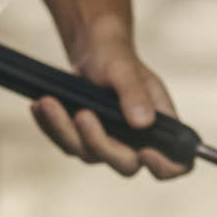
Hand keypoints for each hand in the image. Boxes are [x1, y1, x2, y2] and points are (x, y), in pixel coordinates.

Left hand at [34, 29, 186, 179]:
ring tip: (49, 102)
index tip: (145, 152)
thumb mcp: (123, 68)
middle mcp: (138, 141)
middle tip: (82, 113)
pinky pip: (67, 144)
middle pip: (125, 165)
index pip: (176, 162)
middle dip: (100, 142)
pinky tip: (40, 107)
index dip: (165, 166)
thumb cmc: (116, 56)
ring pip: (89, 155)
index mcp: (161, 124)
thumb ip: (134, 93)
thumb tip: (143, 123)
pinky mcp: (85, 141)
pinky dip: (51, 127)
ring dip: (66, 131)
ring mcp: (111, 144)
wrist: (93, 50)